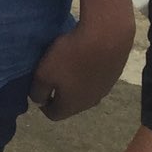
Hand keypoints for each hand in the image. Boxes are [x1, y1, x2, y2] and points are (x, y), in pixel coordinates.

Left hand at [29, 0, 133, 120]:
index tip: (37, 89)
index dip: (42, 104)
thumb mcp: (44, 74)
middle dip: (58, 93)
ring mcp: (105, 89)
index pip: (54, 114)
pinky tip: (81, 58)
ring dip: (73, 83)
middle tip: (49, 76)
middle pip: (70, 104)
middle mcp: (91, 102)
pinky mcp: (114, 75)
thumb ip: (38, 91)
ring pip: (83, 91)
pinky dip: (85, 73)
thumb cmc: (70, 57)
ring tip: (65, 65)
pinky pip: (94, 79)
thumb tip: (39, 101)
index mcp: (72, 105)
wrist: (106, 37)